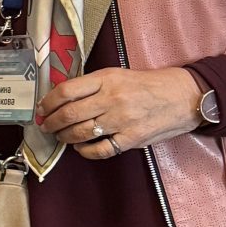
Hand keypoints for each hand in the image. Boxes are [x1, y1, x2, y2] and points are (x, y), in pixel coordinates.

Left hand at [35, 67, 204, 160]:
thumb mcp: (118, 75)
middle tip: (46, 126)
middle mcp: (113, 99)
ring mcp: (122, 121)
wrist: (183, 96)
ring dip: (64, 137)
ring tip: (61, 136)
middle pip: (69, 114)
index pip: (66, 91)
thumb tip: (61, 98)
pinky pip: (100, 150)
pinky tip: (81, 147)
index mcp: (107, 79)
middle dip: (51, 123)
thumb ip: (92, 85)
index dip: (48, 102)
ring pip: (80, 133)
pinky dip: (85, 151)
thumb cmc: (148, 84)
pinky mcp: (132, 139)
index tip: (41, 109)